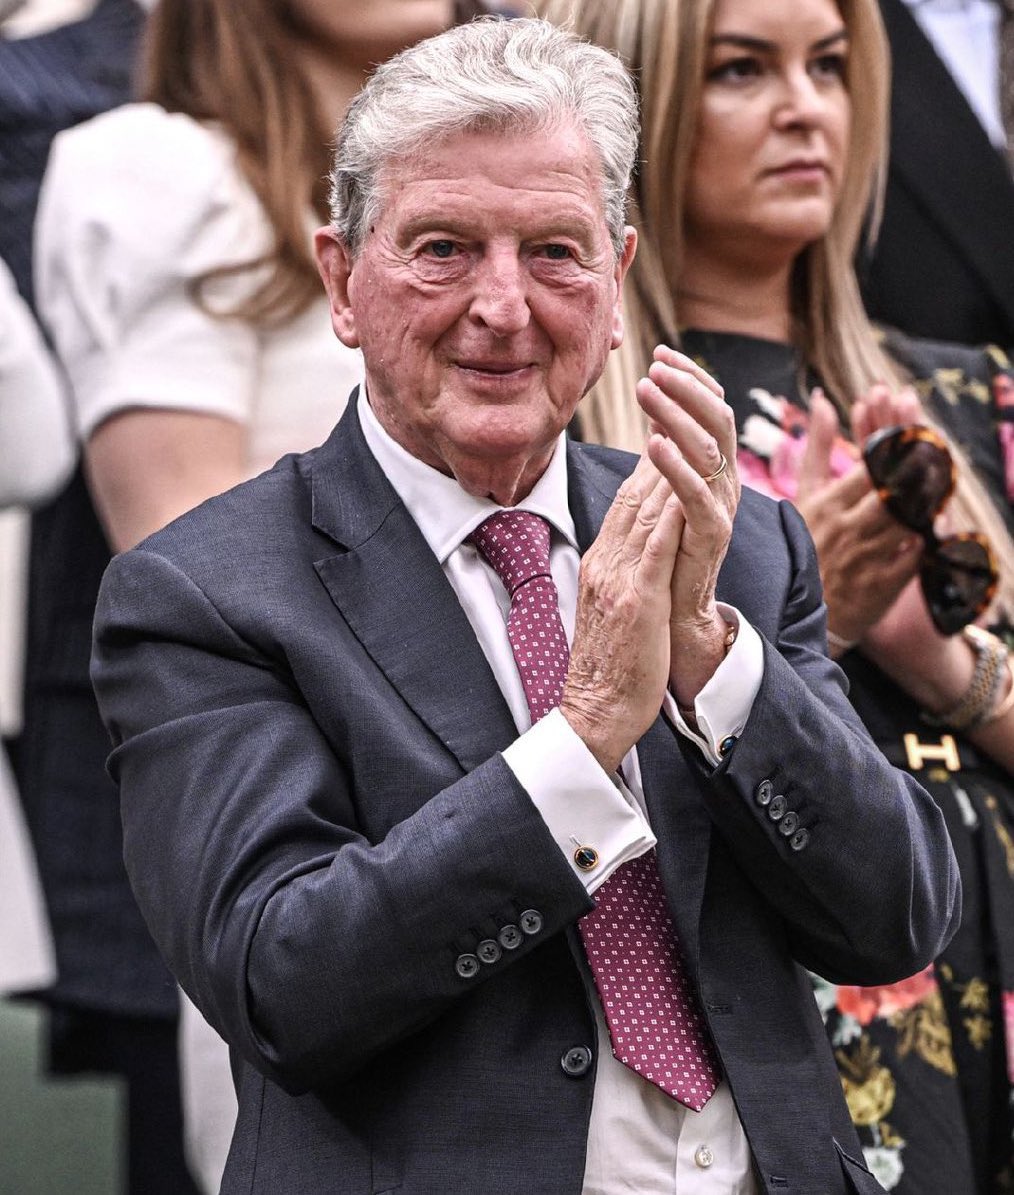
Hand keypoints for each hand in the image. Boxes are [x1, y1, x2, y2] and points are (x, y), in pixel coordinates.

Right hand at [561, 454, 684, 772]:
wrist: (593, 712)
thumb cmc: (609, 668)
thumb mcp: (612, 610)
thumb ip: (622, 574)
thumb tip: (639, 552)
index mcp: (601, 563)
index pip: (627, 501)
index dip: (649, 461)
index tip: (672, 427)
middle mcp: (605, 562)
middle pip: (634, 492)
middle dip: (660, 445)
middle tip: (682, 406)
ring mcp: (617, 578)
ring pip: (644, 508)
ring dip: (667, 463)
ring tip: (689, 425)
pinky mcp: (635, 599)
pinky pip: (655, 545)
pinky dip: (669, 509)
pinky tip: (687, 482)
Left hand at [634, 345, 739, 705]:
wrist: (672, 622)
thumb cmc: (664, 559)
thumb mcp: (663, 498)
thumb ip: (665, 457)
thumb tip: (657, 415)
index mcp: (713, 471)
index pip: (709, 409)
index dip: (688, 378)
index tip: (657, 351)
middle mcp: (724, 485)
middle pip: (717, 420)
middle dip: (686, 386)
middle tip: (655, 363)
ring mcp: (720, 511)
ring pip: (709, 449)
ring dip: (677, 414)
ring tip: (649, 389)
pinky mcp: (710, 540)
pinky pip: (696, 496)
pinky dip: (676, 466)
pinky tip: (653, 443)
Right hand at [794, 389, 919, 649]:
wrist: (797, 607)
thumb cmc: (804, 541)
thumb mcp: (805, 493)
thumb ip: (817, 446)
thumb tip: (822, 400)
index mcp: (826, 504)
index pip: (869, 466)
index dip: (895, 446)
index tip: (914, 430)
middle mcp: (846, 528)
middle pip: (892, 490)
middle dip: (917, 468)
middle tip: (937, 450)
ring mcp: (864, 557)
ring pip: (907, 521)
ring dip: (928, 500)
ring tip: (942, 480)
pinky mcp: (880, 585)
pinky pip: (914, 557)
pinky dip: (927, 539)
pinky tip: (938, 523)